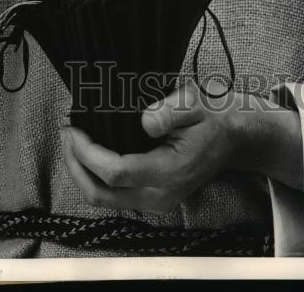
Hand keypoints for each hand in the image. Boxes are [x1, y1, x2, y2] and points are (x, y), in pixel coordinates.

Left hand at [60, 81, 303, 214]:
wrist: (236, 137)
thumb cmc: (215, 116)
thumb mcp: (196, 102)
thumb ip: (171, 111)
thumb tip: (145, 123)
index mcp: (169, 172)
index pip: (115, 172)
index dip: (87, 152)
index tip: (74, 128)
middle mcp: (160, 195)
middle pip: (101, 194)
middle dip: (75, 165)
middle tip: (67, 133)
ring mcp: (157, 201)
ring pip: (104, 200)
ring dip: (82, 172)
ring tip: (74, 141)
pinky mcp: (154, 198)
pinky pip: (114, 196)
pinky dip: (96, 177)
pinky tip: (91, 152)